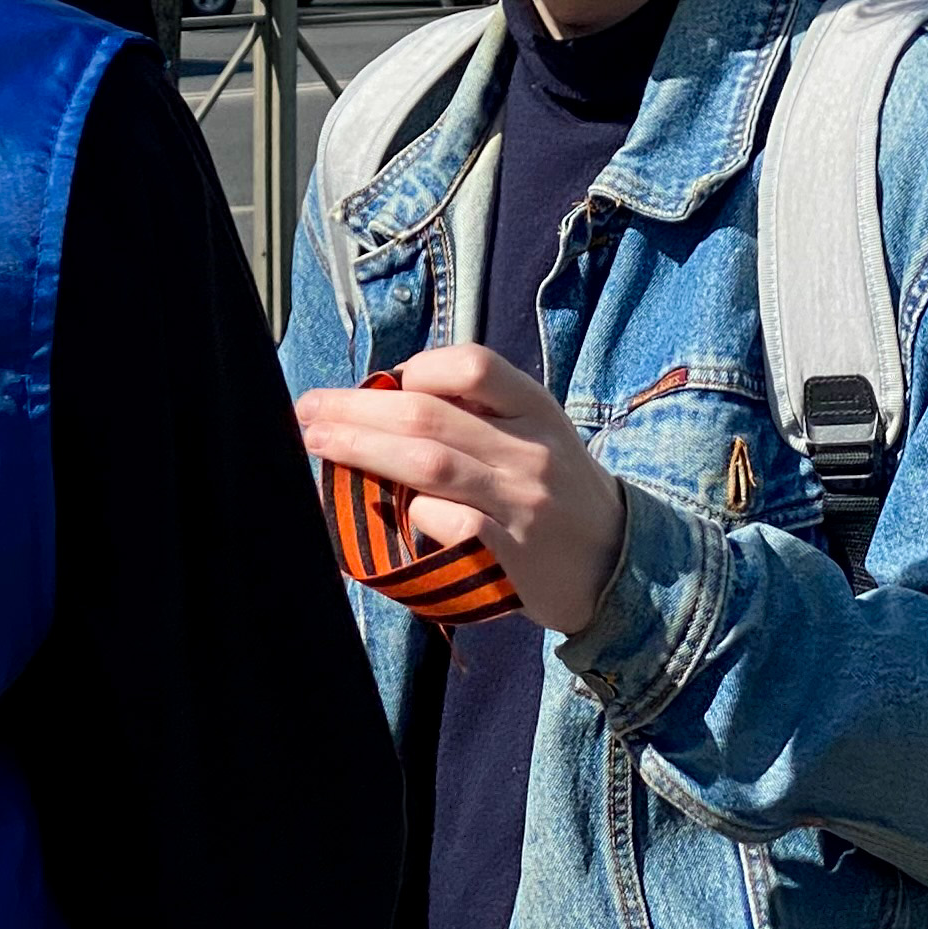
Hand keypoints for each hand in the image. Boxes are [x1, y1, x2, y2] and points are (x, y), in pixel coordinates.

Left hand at [299, 345, 628, 638]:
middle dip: (357, 409)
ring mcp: (521, 503)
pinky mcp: (510, 556)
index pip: (473, 365)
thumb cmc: (556, 489)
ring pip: (429, 465)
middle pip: (428, 416)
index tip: (384, 385)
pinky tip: (395, 515)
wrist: (618, 563)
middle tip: (309, 409)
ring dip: (363, 451)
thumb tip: (389, 397)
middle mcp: (530, 450)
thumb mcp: (536, 432)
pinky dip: (413, 516)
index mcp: (537, 409)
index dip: (417, 370)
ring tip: (320, 443)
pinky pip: (448, 525)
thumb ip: (479, 413)